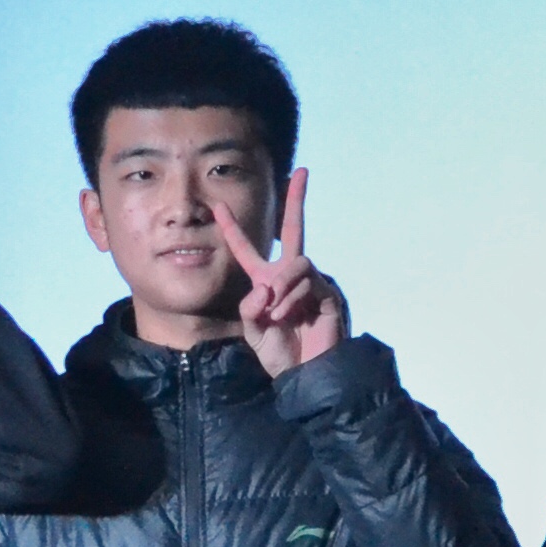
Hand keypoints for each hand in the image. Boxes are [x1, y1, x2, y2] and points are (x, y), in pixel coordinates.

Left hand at [210, 168, 351, 378]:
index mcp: (266, 283)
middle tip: (302, 172)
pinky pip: (306, 279)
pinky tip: (289, 316)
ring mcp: (310, 283)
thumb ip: (251, 308)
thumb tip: (266, 287)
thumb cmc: (280, 355)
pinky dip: (292, 298)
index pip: (247, 251)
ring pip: (295, 261)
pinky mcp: (327, 293)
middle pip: (293, 229)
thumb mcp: (253, 331)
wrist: (306, 374)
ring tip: (277, 313)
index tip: (219, 206)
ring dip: (281, 287)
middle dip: (297, 199)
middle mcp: (289, 277)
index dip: (232, 229)